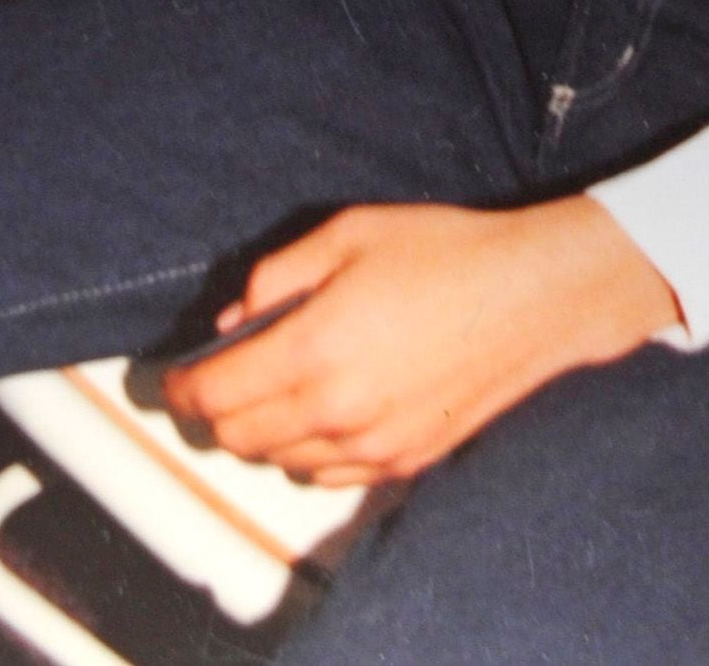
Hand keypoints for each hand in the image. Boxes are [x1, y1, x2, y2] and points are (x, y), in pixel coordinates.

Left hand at [163, 196, 679, 483]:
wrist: (533, 296)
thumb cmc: (446, 252)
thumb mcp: (351, 233)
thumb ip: (278, 274)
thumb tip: (232, 319)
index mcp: (315, 348)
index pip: (216, 393)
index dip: (181, 387)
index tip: (175, 375)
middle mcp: (336, 411)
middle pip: (236, 439)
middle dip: (213, 411)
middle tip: (214, 380)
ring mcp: (371, 446)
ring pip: (278, 462)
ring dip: (259, 432)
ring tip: (272, 388)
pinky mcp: (403, 461)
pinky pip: (327, 475)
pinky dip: (306, 452)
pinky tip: (322, 412)